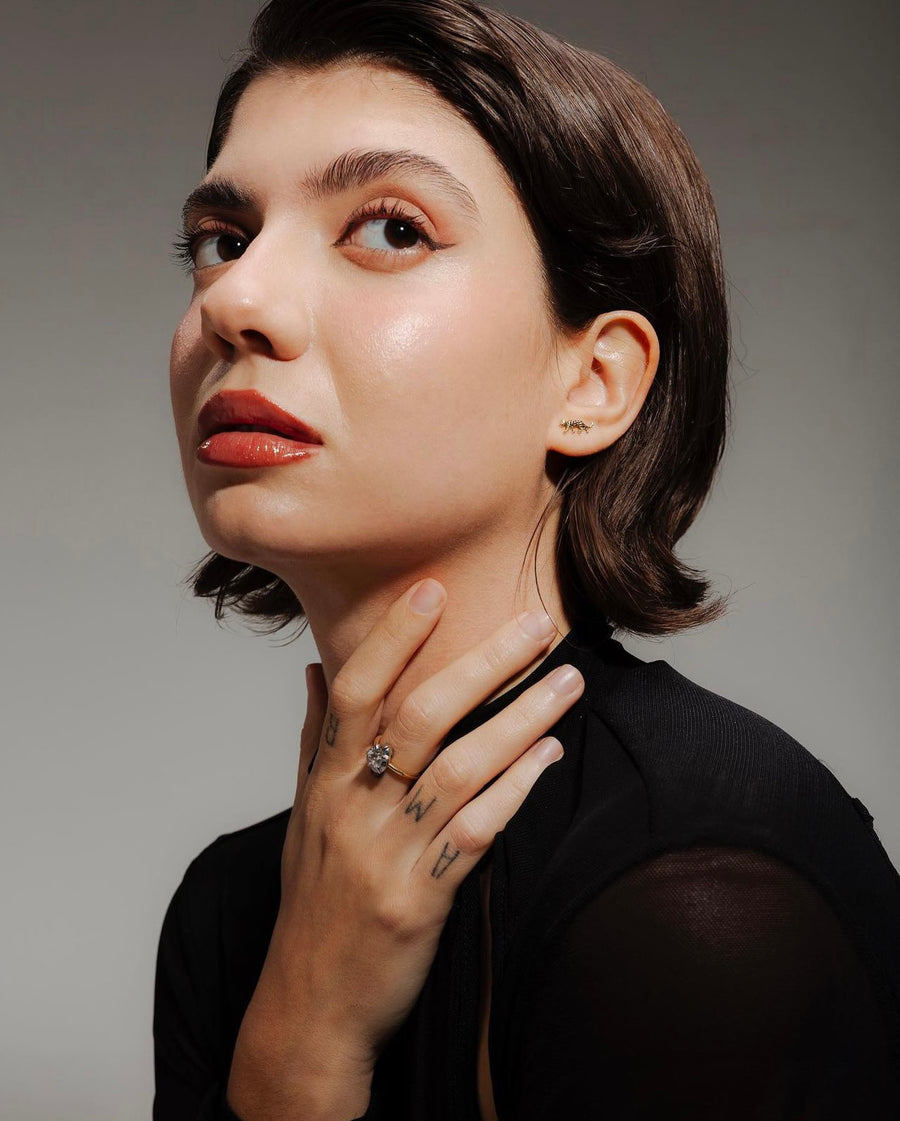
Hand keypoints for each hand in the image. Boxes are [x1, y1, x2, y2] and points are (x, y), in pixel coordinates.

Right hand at [227, 580, 583, 1118]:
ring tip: (568, 682)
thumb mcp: (303, 816)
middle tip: (538, 624)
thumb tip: (315, 670)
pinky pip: (476, 832)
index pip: (355, 692)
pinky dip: (516, 790)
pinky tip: (550, 759)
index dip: (393, 637)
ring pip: (458, 768)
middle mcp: (352, 808)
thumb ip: (313, 739)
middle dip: (482, 664)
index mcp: (323, 782)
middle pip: (418, 717)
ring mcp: (387, 853)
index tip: (434, 588)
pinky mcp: (421, 898)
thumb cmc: (313, 901)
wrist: (309, 1007)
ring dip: (520, 720)